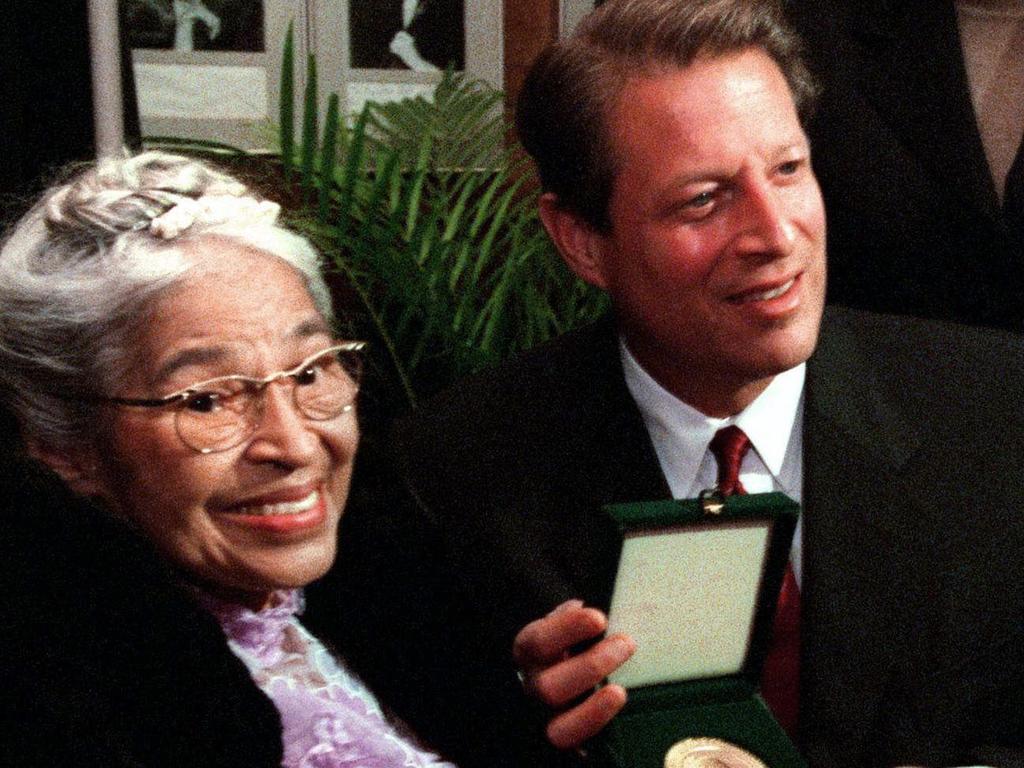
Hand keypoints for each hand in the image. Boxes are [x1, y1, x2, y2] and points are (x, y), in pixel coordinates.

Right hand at [512, 599, 636, 749]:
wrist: (553, 681)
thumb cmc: (563, 649)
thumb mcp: (560, 629)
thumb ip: (567, 621)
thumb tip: (579, 608)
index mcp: (527, 652)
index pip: (539, 641)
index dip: (568, 630)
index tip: (599, 619)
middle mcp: (531, 687)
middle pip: (549, 687)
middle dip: (591, 666)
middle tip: (626, 644)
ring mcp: (544, 718)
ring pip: (558, 727)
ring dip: (594, 708)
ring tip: (619, 691)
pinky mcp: (560, 738)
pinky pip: (573, 743)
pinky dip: (593, 727)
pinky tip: (613, 708)